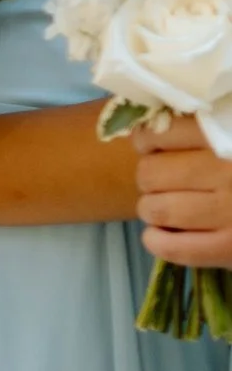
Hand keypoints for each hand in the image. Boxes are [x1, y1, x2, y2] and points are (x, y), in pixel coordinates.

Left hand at [135, 117, 231, 267]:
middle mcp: (228, 172)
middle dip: (150, 175)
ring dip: (152, 208)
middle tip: (162, 178)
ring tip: (165, 206)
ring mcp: (229, 214)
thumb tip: (157, 121)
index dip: (147, 139)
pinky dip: (157, 240)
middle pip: (151, 172)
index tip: (151, 144)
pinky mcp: (230, 250)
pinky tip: (164, 233)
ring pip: (155, 209)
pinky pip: (172, 247)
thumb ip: (213, 123)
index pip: (161, 132)